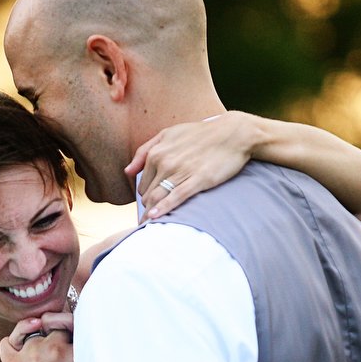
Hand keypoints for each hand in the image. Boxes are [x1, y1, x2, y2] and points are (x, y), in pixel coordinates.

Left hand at [1, 314, 77, 361]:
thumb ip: (78, 351)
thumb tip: (62, 323)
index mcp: (77, 352)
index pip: (69, 321)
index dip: (64, 324)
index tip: (60, 331)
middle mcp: (54, 348)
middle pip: (50, 326)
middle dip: (50, 337)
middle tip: (49, 357)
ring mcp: (31, 355)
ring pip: (30, 335)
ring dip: (31, 346)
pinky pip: (7, 341)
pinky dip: (11, 346)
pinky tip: (17, 359)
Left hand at [126, 112, 257, 221]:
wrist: (233, 134)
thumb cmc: (201, 134)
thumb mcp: (169, 134)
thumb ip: (145, 151)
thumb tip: (127, 171)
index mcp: (157, 152)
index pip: (142, 183)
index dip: (145, 195)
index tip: (148, 206)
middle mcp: (165, 161)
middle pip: (148, 193)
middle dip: (148, 206)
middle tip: (149, 220)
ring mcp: (180, 171)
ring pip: (157, 198)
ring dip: (150, 213)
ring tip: (147, 227)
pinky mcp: (197, 180)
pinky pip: (175, 198)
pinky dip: (162, 209)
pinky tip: (154, 218)